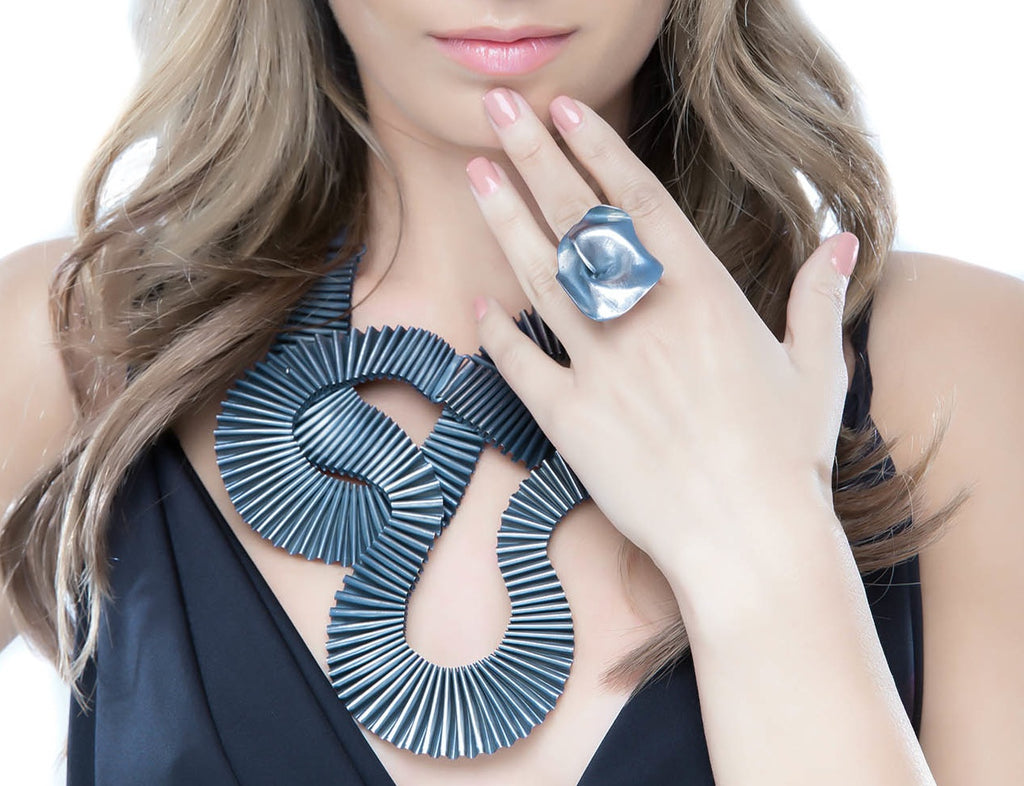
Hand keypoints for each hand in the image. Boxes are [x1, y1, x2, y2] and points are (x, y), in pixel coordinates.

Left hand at [466, 88, 858, 582]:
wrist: (747, 540)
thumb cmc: (786, 458)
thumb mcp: (815, 369)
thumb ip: (817, 299)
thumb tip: (840, 242)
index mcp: (703, 295)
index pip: (638, 201)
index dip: (596, 149)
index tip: (564, 111)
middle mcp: (645, 319)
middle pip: (579, 221)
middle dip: (534, 157)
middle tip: (499, 109)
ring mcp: (601, 368)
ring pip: (540, 277)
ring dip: (504, 222)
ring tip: (474, 176)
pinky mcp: (569, 420)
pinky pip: (521, 364)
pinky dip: (498, 332)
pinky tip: (478, 304)